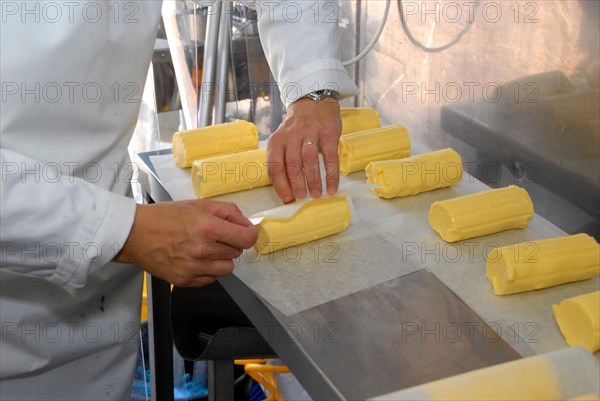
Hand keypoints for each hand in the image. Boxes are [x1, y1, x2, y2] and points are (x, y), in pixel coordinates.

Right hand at [113, 200, 257, 286]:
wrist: (134, 234)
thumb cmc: (163, 217)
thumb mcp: (198, 205)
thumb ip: (226, 211)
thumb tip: (245, 223)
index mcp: (207, 227)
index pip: (246, 238)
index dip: (250, 234)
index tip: (246, 233)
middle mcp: (202, 250)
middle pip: (237, 253)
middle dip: (232, 243)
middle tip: (217, 236)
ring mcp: (193, 268)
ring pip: (227, 269)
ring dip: (222, 258)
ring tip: (207, 249)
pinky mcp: (185, 280)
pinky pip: (211, 279)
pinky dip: (208, 270)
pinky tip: (196, 258)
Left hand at [267, 98, 341, 202]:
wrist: (313, 104)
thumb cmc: (297, 130)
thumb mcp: (283, 141)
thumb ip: (283, 161)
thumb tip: (288, 191)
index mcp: (277, 140)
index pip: (274, 166)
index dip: (280, 185)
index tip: (287, 198)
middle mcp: (291, 136)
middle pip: (292, 164)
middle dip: (296, 184)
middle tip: (301, 197)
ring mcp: (310, 133)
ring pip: (309, 160)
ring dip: (313, 180)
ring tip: (316, 194)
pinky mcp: (328, 133)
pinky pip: (330, 158)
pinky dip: (331, 175)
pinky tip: (332, 187)